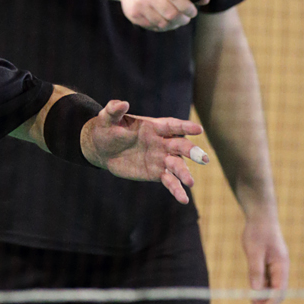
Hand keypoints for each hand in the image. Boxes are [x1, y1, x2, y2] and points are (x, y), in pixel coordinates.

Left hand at [85, 101, 205, 203]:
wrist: (101, 149)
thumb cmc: (106, 129)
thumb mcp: (107, 117)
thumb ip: (114, 109)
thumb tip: (123, 103)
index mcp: (154, 127)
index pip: (173, 126)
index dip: (185, 127)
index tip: (198, 130)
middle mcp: (162, 142)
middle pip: (180, 146)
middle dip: (192, 152)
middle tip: (203, 158)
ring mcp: (161, 159)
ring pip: (177, 165)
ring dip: (184, 173)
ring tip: (190, 183)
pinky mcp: (156, 173)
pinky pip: (169, 181)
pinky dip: (176, 190)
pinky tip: (183, 199)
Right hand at [116, 0, 198, 31]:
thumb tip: (205, 0)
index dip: (187, 7)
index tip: (193, 12)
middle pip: (170, 13)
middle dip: (183, 19)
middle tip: (186, 18)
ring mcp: (139, 5)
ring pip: (162, 23)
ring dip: (173, 24)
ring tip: (177, 20)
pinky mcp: (134, 15)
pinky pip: (153, 26)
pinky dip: (162, 26)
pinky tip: (165, 20)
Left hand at [241, 213, 288, 303]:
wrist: (261, 217)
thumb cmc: (258, 231)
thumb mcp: (254, 251)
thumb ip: (255, 270)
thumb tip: (255, 291)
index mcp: (282, 265)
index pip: (278, 290)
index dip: (269, 303)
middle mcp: (281, 268)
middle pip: (276, 293)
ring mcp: (275, 268)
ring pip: (271, 289)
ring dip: (261, 301)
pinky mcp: (268, 266)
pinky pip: (265, 283)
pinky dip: (259, 292)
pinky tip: (251, 299)